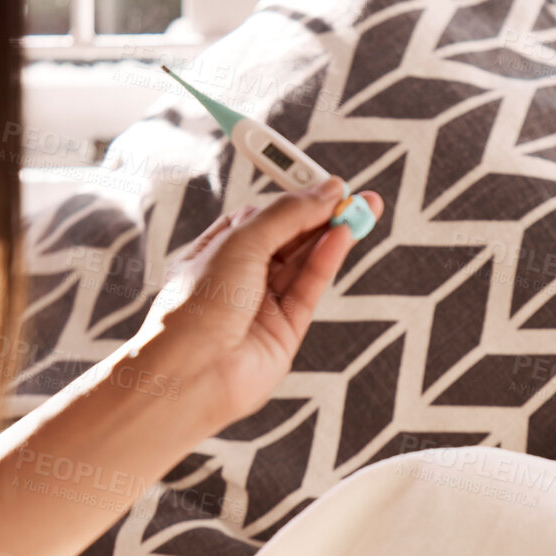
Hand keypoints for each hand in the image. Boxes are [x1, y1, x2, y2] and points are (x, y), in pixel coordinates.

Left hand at [142, 176, 385, 425]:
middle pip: (289, 238)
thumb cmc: (197, 306)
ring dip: (332, 235)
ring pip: (304, 262)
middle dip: (321, 216)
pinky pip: (310, 288)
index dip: (294, 199)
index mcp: (216, 252)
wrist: (193, 372)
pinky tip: (343, 236)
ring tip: (362, 209)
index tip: (325, 183)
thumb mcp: (241, 241)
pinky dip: (328, 260)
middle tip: (355, 195)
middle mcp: (239, 278)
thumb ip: (287, 214)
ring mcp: (263, 305)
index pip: (263, 217)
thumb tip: (325, 191)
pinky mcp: (285, 331)